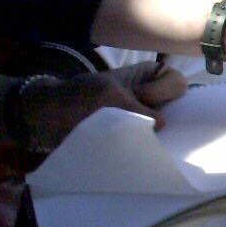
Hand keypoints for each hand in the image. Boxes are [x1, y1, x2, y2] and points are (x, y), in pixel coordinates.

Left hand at [21, 62, 187, 150]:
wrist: (48, 118)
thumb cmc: (77, 97)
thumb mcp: (110, 97)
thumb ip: (139, 110)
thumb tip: (163, 126)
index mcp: (147, 75)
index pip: (177, 82)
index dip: (164, 92)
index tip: (142, 97)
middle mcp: (151, 95)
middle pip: (177, 106)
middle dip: (169, 117)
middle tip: (146, 125)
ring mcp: (143, 116)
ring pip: (167, 127)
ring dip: (157, 136)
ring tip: (140, 141)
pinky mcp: (135, 136)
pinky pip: (152, 142)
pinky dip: (148, 147)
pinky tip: (138, 151)